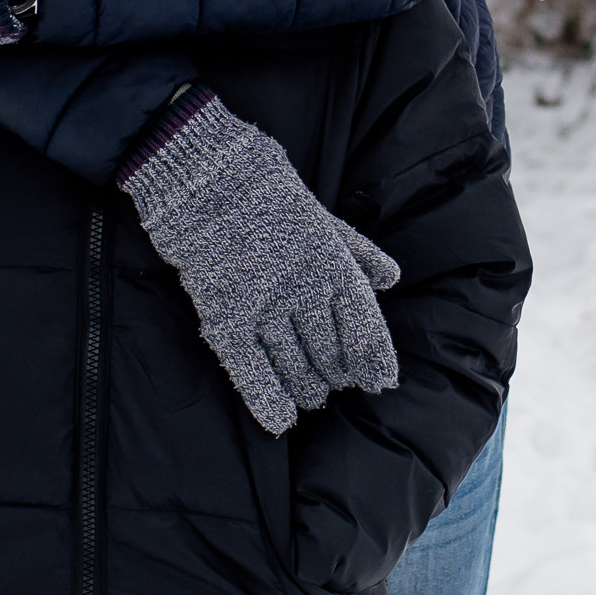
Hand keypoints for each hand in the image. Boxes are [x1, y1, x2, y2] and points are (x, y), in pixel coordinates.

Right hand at [118, 92, 400, 435]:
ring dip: (308, 388)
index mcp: (332, 262)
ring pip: (295, 365)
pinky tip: (280, 421)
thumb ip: (357, 250)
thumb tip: (391, 278)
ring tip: (312, 397)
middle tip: (338, 385)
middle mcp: (304, 288)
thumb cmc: (266, 191)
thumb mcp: (322, 216)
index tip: (381, 382)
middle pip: (331, 352)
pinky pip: (249, 367)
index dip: (375, 359)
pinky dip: (266, 397)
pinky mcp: (224, 314)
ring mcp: (264, 304)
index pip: (365, 325)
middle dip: (338, 374)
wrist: (204, 173)